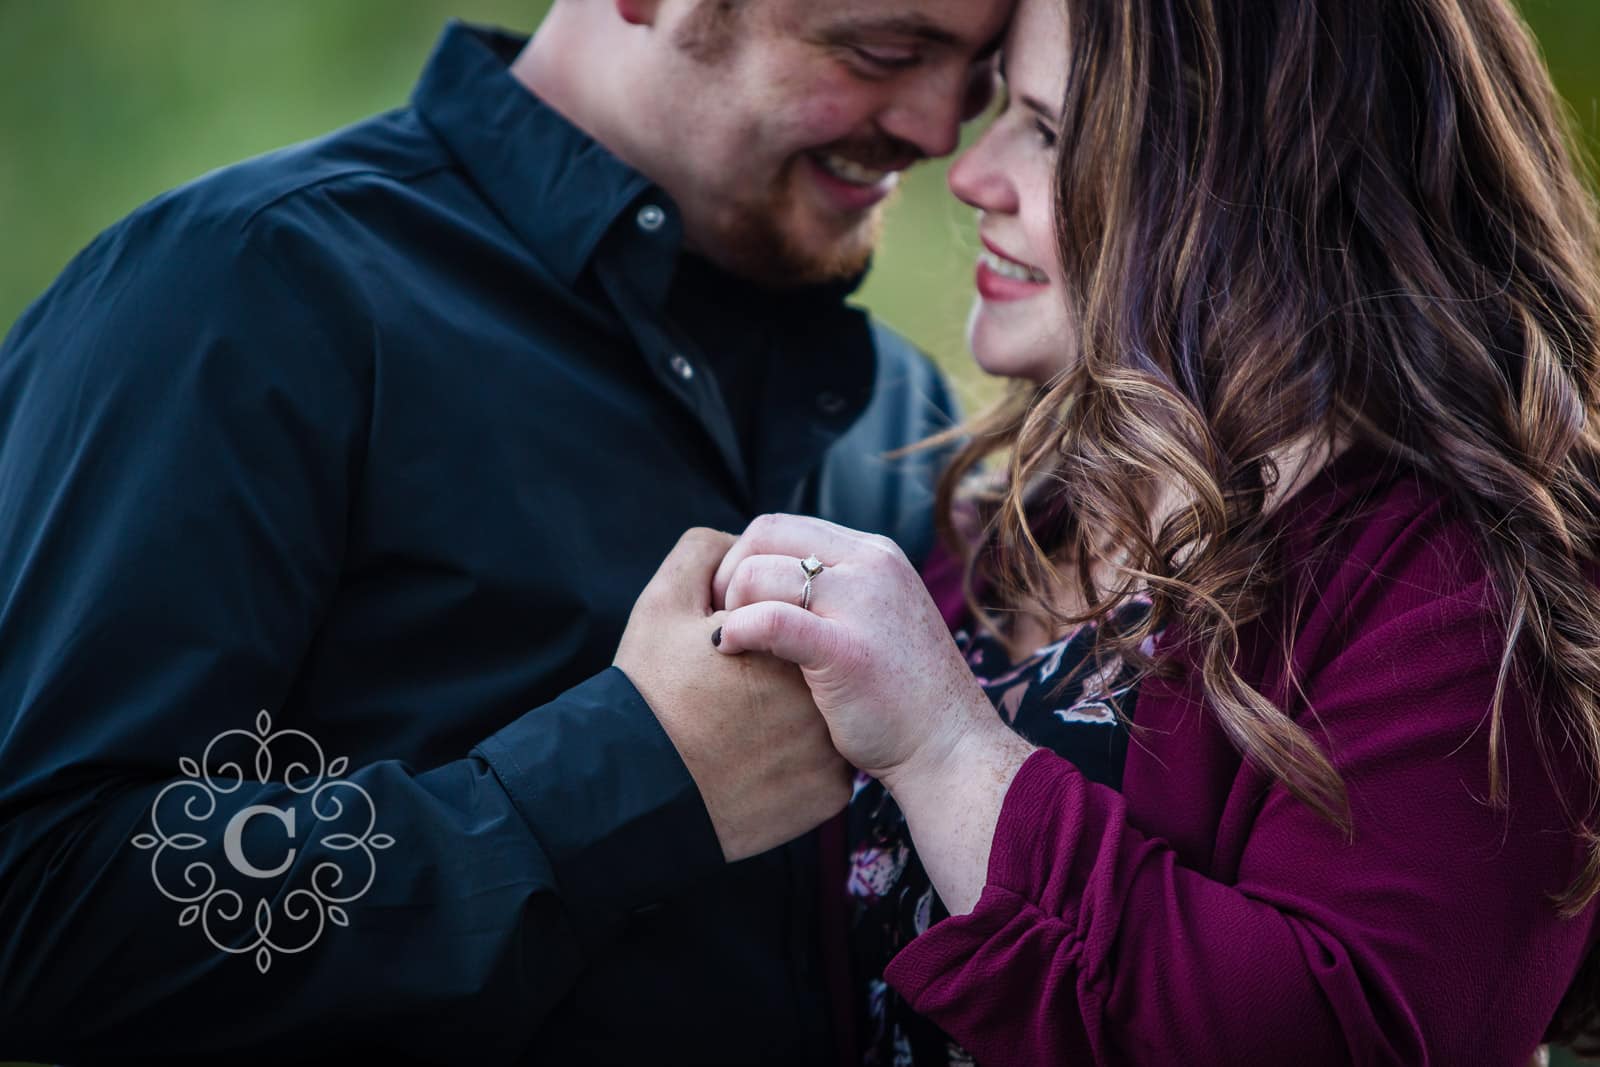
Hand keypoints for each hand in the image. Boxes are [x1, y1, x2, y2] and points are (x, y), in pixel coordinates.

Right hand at [615, 528, 852, 862]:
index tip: (721, 650)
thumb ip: (703, 553)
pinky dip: (795, 761)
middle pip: (815, 663)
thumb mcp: (663, 604)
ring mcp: (834, 750)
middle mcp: (826, 693)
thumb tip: (739, 542)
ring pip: (823, 715)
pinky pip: (823, 766)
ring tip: (742, 724)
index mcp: (791, 640)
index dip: (754, 624)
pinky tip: (755, 762)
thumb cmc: (648, 694)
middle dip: (782, 664)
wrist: (639, 796)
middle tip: (731, 689)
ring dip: (791, 712)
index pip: (796, 612)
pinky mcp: (829, 794)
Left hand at [711, 515, 1002, 791]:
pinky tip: (726, 650)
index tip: (729, 600)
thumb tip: (767, 582)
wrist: (950, 748)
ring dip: (729, 607)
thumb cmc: (903, 696)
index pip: (783, 526)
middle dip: (727, 574)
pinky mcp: (847, 650)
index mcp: (876, 554)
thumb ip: (834, 592)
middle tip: (718, 618)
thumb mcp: (875, 618)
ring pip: (758, 574)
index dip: (741, 557)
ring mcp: (863, 604)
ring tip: (727, 642)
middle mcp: (872, 566)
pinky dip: (735, 631)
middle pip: (764, 537)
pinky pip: (769, 621)